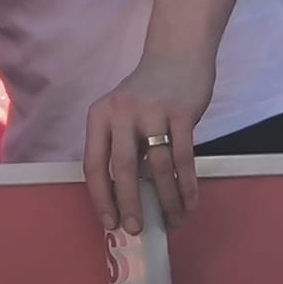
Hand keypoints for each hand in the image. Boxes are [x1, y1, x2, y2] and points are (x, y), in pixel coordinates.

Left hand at [83, 50, 214, 234]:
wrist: (177, 54)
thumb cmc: (147, 94)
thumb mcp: (122, 115)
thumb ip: (120, 148)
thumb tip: (124, 201)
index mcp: (100, 115)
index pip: (93, 163)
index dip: (100, 197)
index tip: (109, 223)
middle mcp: (121, 112)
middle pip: (122, 167)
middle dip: (129, 203)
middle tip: (136, 229)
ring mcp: (152, 111)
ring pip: (158, 167)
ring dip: (166, 200)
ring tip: (173, 220)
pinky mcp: (180, 112)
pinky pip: (183, 158)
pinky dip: (187, 185)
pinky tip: (188, 202)